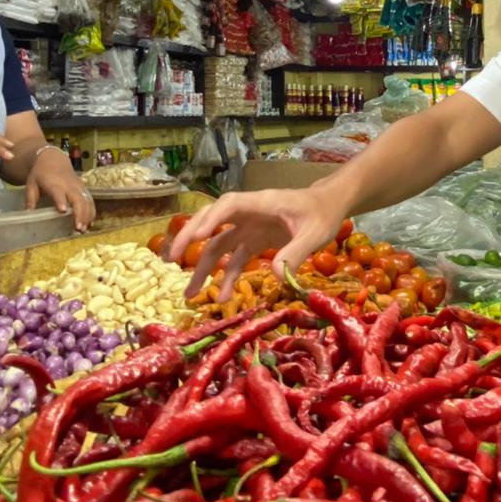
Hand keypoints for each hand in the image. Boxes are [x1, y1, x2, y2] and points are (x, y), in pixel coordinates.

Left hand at [25, 147, 93, 230]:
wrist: (53, 159)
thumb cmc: (40, 174)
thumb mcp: (31, 184)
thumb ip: (30, 199)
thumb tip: (29, 214)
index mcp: (54, 183)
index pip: (58, 192)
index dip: (61, 201)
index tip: (63, 211)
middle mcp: (68, 185)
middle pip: (77, 199)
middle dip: (80, 214)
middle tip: (78, 228)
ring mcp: (78, 187)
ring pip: (86, 201)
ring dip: (87, 215)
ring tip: (83, 229)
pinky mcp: (84, 189)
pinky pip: (90, 201)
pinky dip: (91, 212)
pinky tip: (90, 224)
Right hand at [168, 187, 347, 300]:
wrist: (329, 207)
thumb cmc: (322, 213)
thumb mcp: (315, 233)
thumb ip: (296, 252)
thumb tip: (277, 276)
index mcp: (261, 203)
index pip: (229, 205)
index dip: (211, 219)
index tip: (196, 236)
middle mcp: (248, 214)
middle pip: (211, 222)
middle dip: (189, 238)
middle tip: (171, 259)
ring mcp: (248, 227)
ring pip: (218, 245)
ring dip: (203, 268)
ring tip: (189, 294)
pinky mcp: (253, 241)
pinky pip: (234, 258)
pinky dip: (226, 277)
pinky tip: (222, 298)